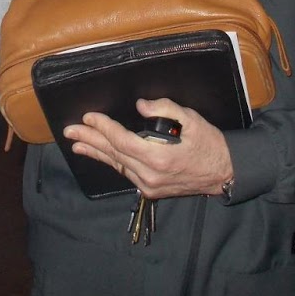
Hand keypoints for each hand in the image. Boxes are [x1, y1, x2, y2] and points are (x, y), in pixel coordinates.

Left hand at [64, 99, 233, 199]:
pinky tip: (100, 155)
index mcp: (158, 157)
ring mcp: (149, 185)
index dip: (103, 127)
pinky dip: (112, 162)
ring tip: (77, 144)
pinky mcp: (151, 190)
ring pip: (116, 165)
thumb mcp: (192, 119)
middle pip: (113, 153)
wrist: (224, 174)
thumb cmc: (210, 144)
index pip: (121, 140)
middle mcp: (149, 175)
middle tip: (70, 131)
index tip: (89, 116)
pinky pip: (126, 172)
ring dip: (96, 152)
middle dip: (90, 139)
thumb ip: (164, 109)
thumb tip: (140, 105)